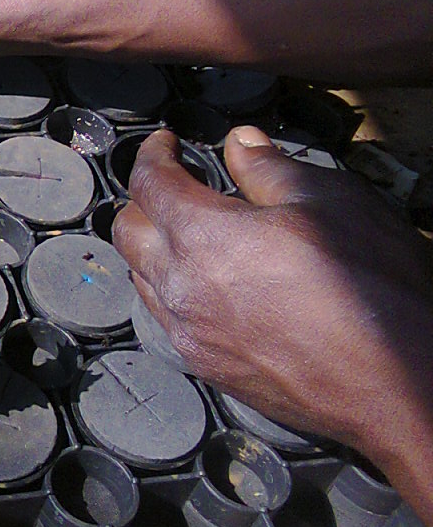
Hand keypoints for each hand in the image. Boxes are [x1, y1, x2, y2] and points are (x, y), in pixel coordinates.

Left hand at [113, 126, 432, 523]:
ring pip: (143, 278)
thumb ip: (270, 168)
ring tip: (190, 235)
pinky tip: (209, 287)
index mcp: (201, 235)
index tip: (164, 142)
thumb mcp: (329, 200)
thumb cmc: (371, 287)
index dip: (152, 154)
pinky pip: (169, 320)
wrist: (396, 384)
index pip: (149, 183)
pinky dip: (174, 292)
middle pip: (128, 231)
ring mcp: (190, 333)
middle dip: (144, 200)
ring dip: (155, 249)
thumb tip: (240, 142)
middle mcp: (180, 286)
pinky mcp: (208, 367)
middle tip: (175, 186)